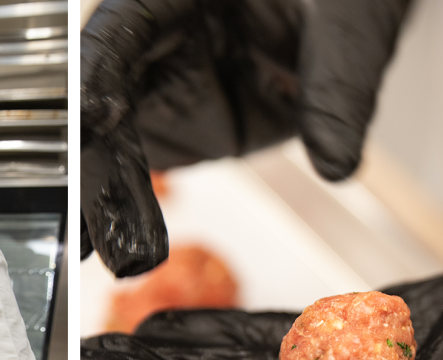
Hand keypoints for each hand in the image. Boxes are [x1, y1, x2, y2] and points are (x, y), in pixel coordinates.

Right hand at [80, 0, 412, 276]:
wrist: (349, 7)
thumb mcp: (346, 21)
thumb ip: (338, 85)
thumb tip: (335, 163)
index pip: (119, 31)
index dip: (98, 75)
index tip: (93, 120)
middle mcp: (154, 40)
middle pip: (101, 100)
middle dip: (95, 165)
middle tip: (98, 225)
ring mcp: (162, 88)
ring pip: (111, 144)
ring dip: (107, 200)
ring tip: (116, 251)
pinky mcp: (178, 127)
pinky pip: (141, 172)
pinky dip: (130, 213)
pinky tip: (127, 247)